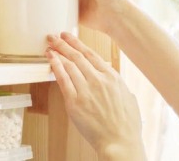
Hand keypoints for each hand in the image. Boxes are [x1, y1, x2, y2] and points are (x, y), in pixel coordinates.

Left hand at [46, 32, 145, 159]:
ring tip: (49, 46)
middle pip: (77, 56)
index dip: (77, 43)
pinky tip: (50, 60)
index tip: (69, 37)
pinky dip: (55, 67)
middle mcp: (99, 80)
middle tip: (54, 36)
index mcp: (112, 77)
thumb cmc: (126, 125)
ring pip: (69, 65)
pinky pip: (62, 80)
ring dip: (57, 53)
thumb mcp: (128, 97)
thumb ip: (118, 85)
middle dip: (63, 44)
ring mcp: (86, 90)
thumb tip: (112, 79)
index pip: (91, 54)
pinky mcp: (75, 102)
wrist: (120, 142)